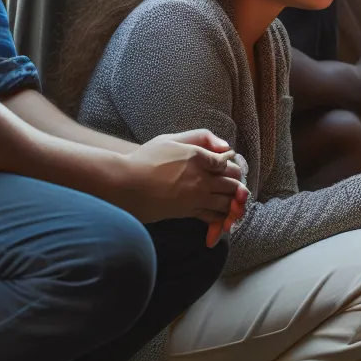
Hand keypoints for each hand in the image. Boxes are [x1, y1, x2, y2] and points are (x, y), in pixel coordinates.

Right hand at [122, 131, 248, 243]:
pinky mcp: (189, 211)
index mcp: (199, 156)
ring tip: (230, 203)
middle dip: (236, 184)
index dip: (230, 164)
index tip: (225, 166)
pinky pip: (214, 218)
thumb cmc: (144, 159)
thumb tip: (225, 147)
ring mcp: (197, 196)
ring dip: (233, 203)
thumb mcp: (171, 139)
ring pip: (229, 202)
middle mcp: (202, 177)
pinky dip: (221, 221)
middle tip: (231, 185)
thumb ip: (200, 137)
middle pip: (234, 183)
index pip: (229, 162)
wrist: (124, 184)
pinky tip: (222, 223)